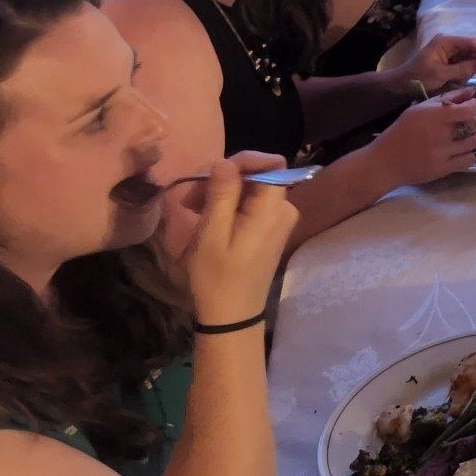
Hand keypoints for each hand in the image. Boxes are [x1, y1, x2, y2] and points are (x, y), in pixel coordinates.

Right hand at [183, 154, 299, 325]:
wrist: (232, 315)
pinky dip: (229, 204)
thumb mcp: (212, 234)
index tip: (210, 173)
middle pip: (258, 175)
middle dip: (224, 178)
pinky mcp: (271, 228)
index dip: (242, 161)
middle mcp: (284, 210)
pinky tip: (206, 215)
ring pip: (252, 189)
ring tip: (191, 207)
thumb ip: (222, 194)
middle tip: (190, 196)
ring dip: (222, 191)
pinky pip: (252, 204)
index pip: (270, 163)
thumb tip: (225, 162)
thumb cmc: (218, 276)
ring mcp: (279, 220)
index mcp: (273, 210)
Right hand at [369, 90, 475, 185]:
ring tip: (461, 138)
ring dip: (471, 138)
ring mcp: (443, 153)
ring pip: (474, 142)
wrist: (385, 161)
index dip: (475, 105)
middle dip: (473, 122)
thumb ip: (446, 98)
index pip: (469, 109)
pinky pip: (469, 161)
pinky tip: (458, 152)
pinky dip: (468, 156)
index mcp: (435, 116)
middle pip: (474, 125)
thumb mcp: (419, 109)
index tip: (471, 107)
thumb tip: (471, 91)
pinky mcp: (443, 169)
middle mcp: (441, 134)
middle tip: (464, 124)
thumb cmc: (402, 131)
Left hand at [392, 33, 475, 97]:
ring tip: (474, 77)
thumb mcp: (441, 74)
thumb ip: (463, 69)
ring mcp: (449, 50)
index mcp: (445, 41)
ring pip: (471, 54)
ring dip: (475, 65)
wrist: (401, 84)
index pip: (471, 43)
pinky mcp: (449, 58)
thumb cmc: (418, 77)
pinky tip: (467, 77)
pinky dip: (468, 69)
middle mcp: (449, 42)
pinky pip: (465, 61)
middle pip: (473, 47)